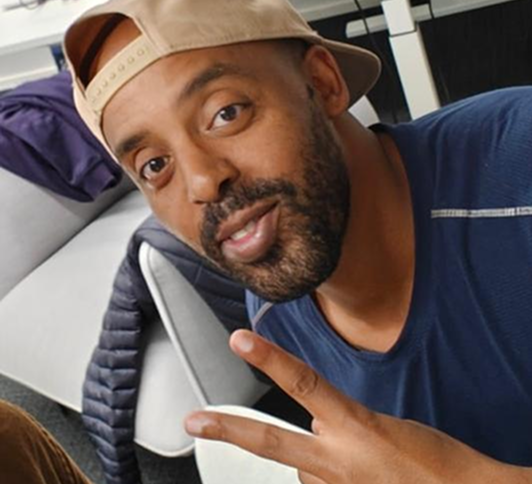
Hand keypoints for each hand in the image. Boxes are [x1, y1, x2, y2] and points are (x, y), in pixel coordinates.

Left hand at [185, 330, 527, 483]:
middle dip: (228, 428)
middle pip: (271, 440)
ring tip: (358, 466)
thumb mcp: (385, 428)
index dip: (269, 358)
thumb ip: (344, 426)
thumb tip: (314, 429)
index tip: (240, 339)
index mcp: (356, 427)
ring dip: (314, 462)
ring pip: (301, 468)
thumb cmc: (436, 462)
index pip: (303, 383)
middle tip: (194, 420)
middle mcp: (337, 460)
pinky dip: (324, 479)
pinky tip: (355, 478)